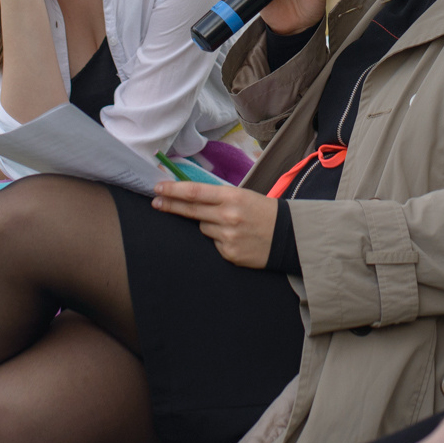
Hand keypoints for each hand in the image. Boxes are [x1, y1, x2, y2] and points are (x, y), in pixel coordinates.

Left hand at [151, 179, 279, 266]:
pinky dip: (219, 239)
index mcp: (232, 197)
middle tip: (156, 202)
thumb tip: (189, 196)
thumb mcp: (243, 196)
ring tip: (229, 224)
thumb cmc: (263, 212)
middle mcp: (228, 216)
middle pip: (190, 210)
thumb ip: (217, 197)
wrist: (288, 236)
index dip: (173, 190)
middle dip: (170, 205)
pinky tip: (235, 238)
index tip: (158, 188)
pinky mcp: (229, 254)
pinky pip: (213, 244)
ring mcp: (228, 237)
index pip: (195, 192)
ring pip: (203, 228)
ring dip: (208, 224)